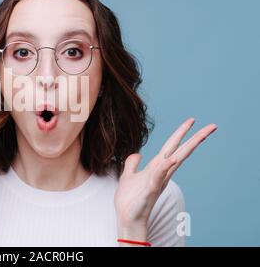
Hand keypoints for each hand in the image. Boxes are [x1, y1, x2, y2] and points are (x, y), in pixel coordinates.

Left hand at [114, 117, 216, 243]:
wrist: (127, 218)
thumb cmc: (130, 200)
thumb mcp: (129, 176)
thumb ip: (133, 164)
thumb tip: (138, 153)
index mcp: (156, 168)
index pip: (172, 147)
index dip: (181, 133)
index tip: (192, 120)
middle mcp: (162, 173)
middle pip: (181, 152)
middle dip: (195, 138)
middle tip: (212, 126)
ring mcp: (158, 181)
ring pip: (175, 161)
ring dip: (188, 148)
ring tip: (201, 135)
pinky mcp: (151, 190)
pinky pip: (158, 177)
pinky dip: (164, 168)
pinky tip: (171, 159)